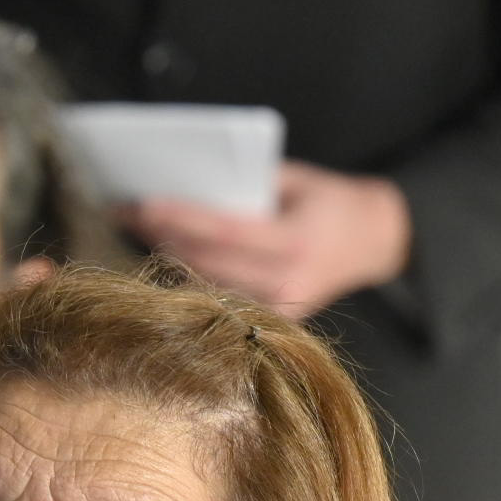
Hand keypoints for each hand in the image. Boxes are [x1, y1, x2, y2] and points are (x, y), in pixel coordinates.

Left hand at [127, 162, 413, 318]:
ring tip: (136, 227)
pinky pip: (222, 295)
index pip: (225, 232)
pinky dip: (192, 272)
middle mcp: (287, 282)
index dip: (181, 218)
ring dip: (170, 254)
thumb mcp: (296, 180)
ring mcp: (280, 308)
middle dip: (163, 235)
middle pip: (208, 262)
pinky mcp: (275, 320)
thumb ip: (248, 185)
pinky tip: (168, 250)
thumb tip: (187, 182)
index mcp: (296, 243)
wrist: (376, 242)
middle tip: (124, 211)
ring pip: (208, 284)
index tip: (141, 203)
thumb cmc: (330, 202)